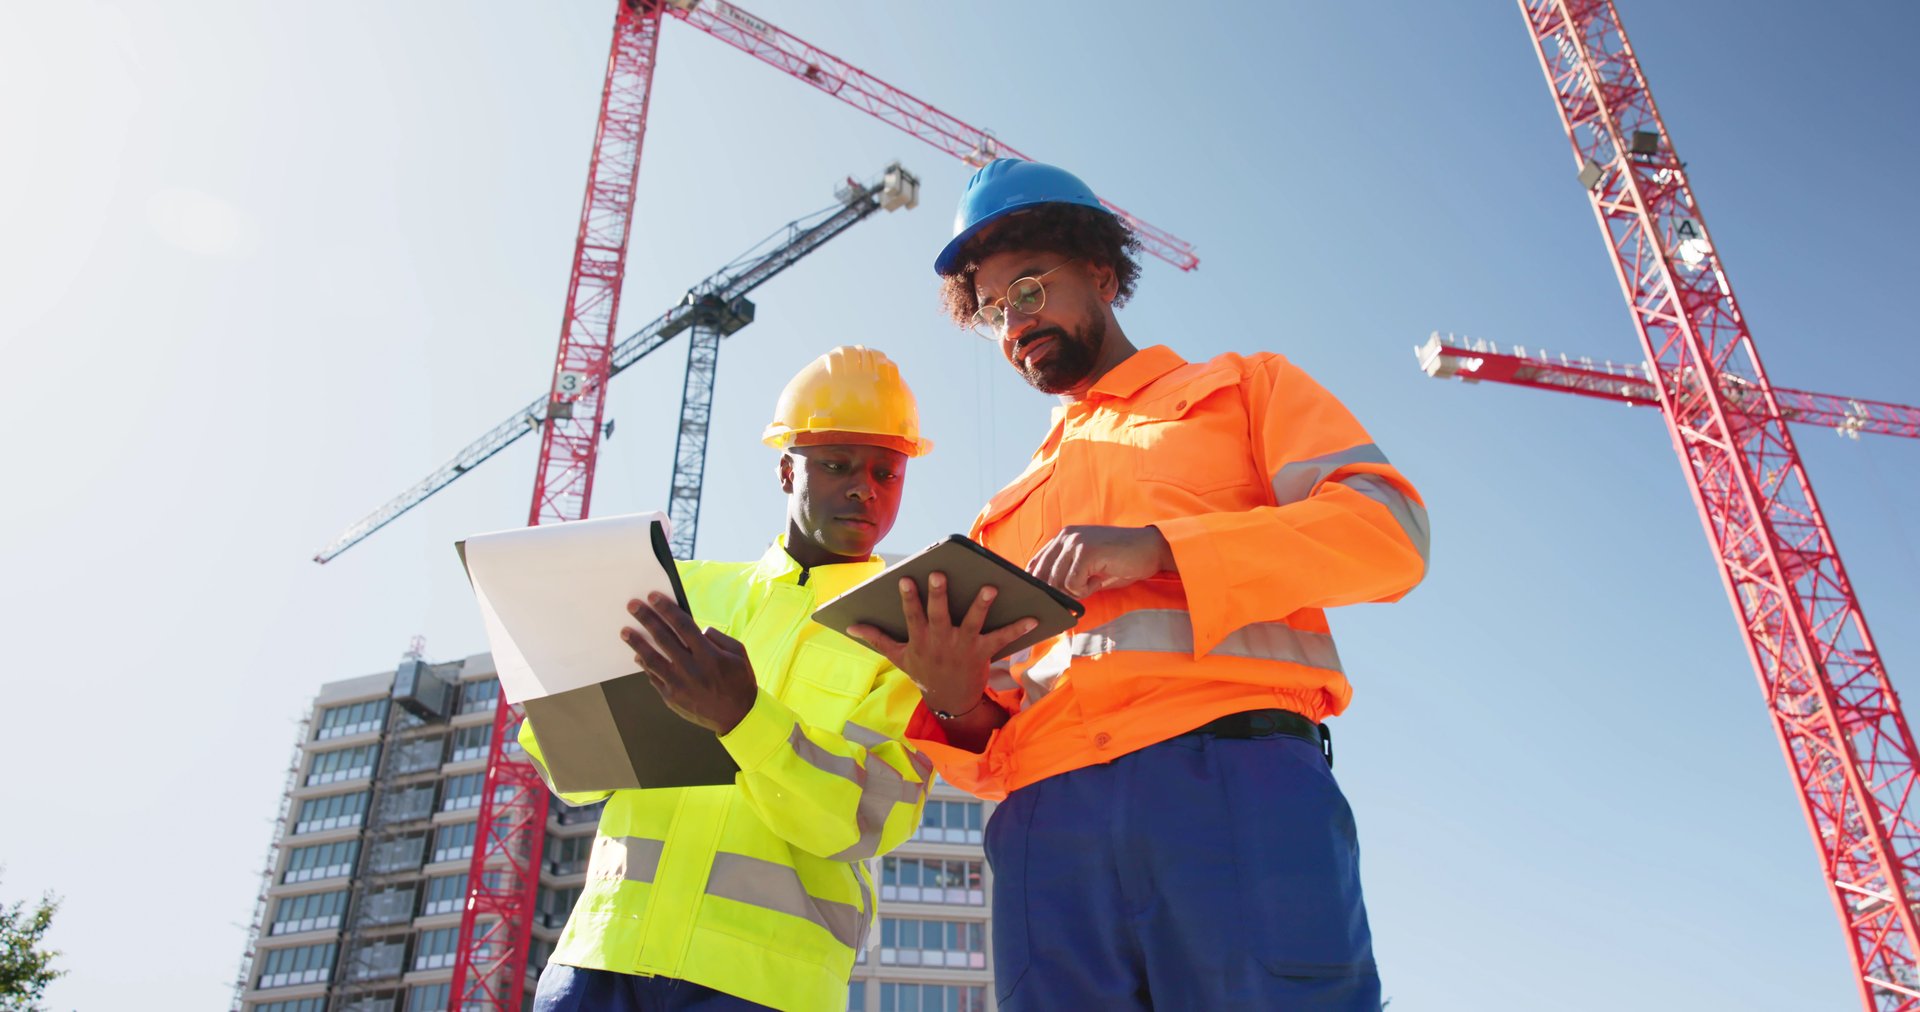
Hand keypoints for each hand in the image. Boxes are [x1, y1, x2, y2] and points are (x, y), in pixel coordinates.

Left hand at [620, 592, 759, 734]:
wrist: (737, 717)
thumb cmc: (739, 681)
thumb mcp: (739, 654)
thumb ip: (718, 637)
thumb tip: (697, 630)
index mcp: (710, 656)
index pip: (683, 626)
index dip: (667, 609)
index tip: (653, 597)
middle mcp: (691, 669)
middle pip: (663, 639)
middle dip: (647, 619)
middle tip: (632, 606)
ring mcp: (678, 685)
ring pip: (651, 659)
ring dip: (637, 643)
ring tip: (625, 632)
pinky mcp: (671, 698)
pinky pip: (653, 677)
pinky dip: (645, 665)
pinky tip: (638, 656)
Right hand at [845, 572, 1036, 715]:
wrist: (950, 700)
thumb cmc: (924, 672)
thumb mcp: (898, 658)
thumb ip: (876, 639)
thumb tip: (851, 626)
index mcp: (919, 639)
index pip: (911, 615)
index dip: (907, 598)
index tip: (904, 579)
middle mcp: (940, 640)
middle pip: (938, 614)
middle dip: (938, 594)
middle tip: (939, 574)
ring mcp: (962, 645)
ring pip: (972, 621)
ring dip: (981, 605)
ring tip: (991, 587)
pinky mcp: (983, 651)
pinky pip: (1002, 637)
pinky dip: (1018, 627)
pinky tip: (1033, 616)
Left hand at [1026, 525, 1173, 597]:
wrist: (1150, 550)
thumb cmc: (1120, 562)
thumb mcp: (1087, 568)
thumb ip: (1066, 575)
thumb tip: (1047, 597)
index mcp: (1063, 537)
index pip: (1035, 565)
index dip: (1040, 585)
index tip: (1052, 597)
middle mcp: (1066, 536)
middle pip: (1043, 576)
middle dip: (1058, 592)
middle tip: (1081, 591)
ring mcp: (1075, 542)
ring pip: (1057, 582)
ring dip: (1075, 590)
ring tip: (1095, 581)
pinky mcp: (1086, 551)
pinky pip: (1072, 584)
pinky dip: (1085, 590)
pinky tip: (1099, 580)